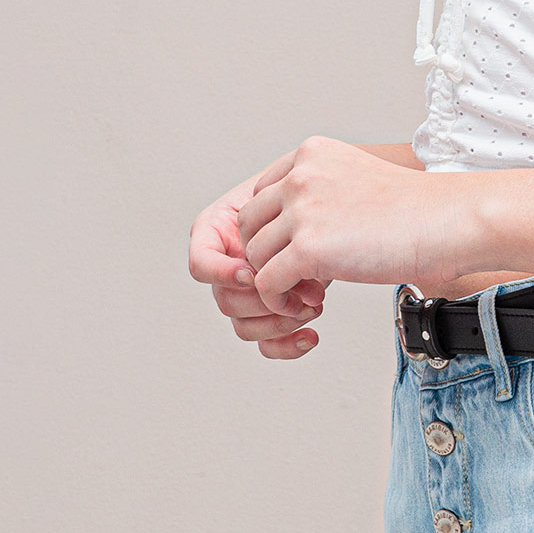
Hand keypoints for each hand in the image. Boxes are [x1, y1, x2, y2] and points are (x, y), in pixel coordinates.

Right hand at [188, 157, 329, 359]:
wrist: (332, 204)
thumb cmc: (305, 189)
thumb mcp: (286, 187)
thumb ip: (272, 210)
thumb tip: (270, 256)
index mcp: (217, 231)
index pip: (201, 263)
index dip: (221, 273)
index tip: (252, 273)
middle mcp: (227, 265)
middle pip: (226, 300)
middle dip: (266, 300)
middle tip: (302, 290)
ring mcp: (246, 293)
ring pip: (244, 326)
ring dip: (281, 322)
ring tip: (315, 304)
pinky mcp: (268, 313)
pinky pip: (265, 344)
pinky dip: (287, 345)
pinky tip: (311, 336)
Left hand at [238, 136, 478, 310]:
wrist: (451, 220)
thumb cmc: (419, 208)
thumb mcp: (358, 178)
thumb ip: (321, 192)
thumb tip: (293, 231)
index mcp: (313, 153)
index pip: (262, 193)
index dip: (275, 229)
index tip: (300, 250)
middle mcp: (302, 174)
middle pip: (249, 224)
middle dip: (267, 255)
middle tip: (299, 276)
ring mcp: (302, 209)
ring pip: (254, 256)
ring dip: (274, 280)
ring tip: (307, 292)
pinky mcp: (308, 248)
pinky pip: (266, 283)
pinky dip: (279, 301)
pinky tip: (308, 303)